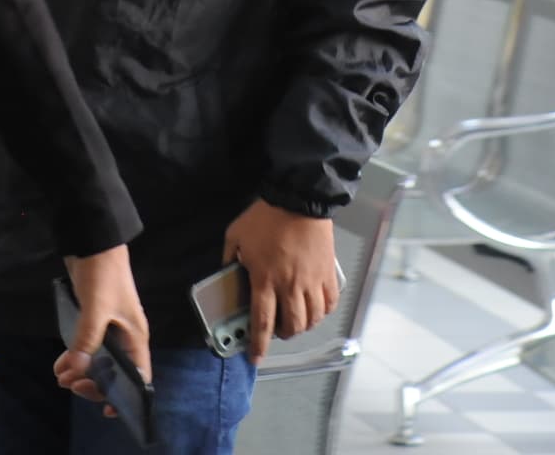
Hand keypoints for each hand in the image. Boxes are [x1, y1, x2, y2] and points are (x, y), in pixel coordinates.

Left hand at [55, 247, 151, 409]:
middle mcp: (125, 337)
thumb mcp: (96, 308)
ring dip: (81, 372)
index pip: (139, 376)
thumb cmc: (103, 275)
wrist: (94, 243)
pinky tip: (60, 364)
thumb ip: (87, 339)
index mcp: (135, 337)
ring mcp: (109, 329)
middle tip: (71, 385)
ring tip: (61, 377)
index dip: (126, 396)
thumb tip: (76, 370)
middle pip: (115, 373)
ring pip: (98, 362)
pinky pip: (86, 347)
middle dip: (94, 383)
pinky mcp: (94, 321)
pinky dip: (74, 357)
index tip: (107, 410)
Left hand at [224, 199, 338, 362]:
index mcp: (265, 280)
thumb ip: (228, 259)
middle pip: (291, 326)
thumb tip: (225, 273)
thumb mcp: (235, 236)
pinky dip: (323, 313)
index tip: (255, 357)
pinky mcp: (328, 274)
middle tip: (277, 330)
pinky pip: (329, 304)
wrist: (298, 198)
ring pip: (312, 319)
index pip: (262, 322)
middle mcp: (290, 286)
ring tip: (296, 321)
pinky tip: (315, 309)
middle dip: (283, 335)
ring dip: (303, 326)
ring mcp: (312, 281)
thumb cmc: (266, 217)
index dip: (258, 345)